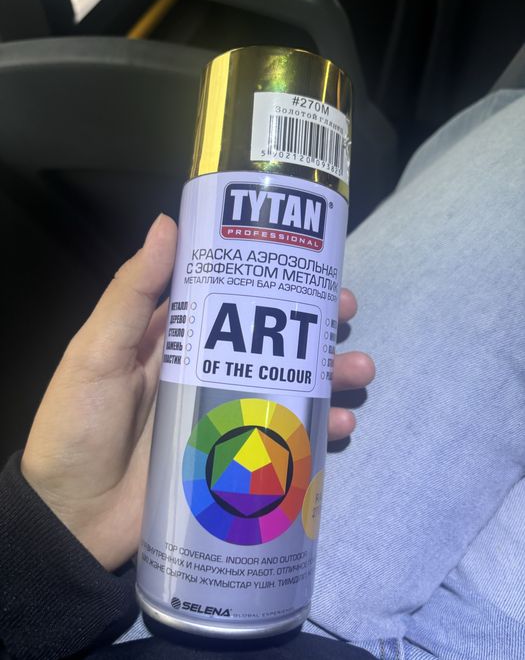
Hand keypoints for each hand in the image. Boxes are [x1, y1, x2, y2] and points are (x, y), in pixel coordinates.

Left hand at [21, 215, 374, 570]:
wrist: (73, 520)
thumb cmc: (79, 427)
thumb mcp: (96, 354)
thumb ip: (130, 294)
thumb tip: (168, 223)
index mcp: (175, 339)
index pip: (230, 297)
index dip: (269, 279)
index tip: (307, 264)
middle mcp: (207, 370)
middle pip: (270, 340)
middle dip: (312, 324)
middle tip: (347, 312)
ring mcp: (226, 415)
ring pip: (287, 384)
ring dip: (326, 374)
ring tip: (358, 370)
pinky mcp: (237, 457)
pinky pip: (286, 437)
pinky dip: (316, 429)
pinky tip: (339, 425)